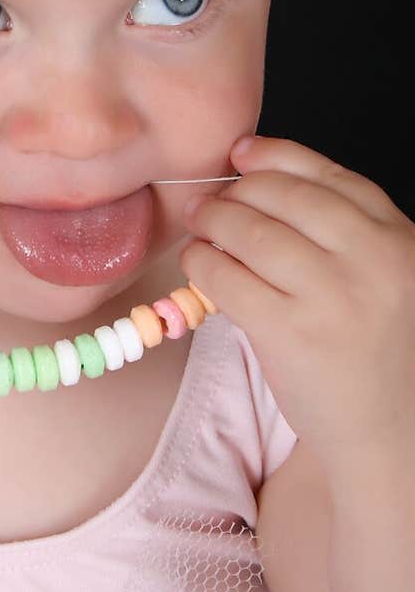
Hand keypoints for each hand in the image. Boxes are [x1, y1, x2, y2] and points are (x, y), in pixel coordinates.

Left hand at [179, 135, 414, 473]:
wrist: (395, 439)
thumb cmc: (382, 359)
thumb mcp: (390, 281)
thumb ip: (345, 236)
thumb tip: (257, 184)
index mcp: (399, 240)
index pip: (330, 176)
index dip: (277, 157)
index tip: (242, 152)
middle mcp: (372, 259)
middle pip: (284, 196)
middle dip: (237, 191)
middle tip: (210, 199)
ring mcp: (331, 295)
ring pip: (250, 231)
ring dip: (212, 221)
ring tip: (199, 227)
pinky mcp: (290, 334)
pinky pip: (227, 278)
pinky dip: (201, 262)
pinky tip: (197, 263)